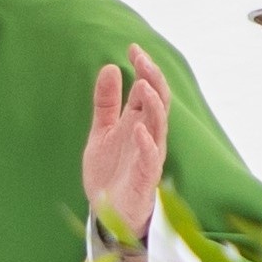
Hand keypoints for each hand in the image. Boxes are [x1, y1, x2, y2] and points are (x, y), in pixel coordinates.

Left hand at [84, 44, 170, 242]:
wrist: (107, 214)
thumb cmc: (110, 172)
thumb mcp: (102, 131)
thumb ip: (106, 103)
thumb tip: (110, 67)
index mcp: (139, 123)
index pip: (148, 89)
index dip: (143, 68)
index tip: (133, 48)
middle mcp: (148, 136)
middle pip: (159, 102)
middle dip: (153, 79)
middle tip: (142, 59)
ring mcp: (149, 157)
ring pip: (159, 127)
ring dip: (154, 106)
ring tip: (145, 86)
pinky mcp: (145, 179)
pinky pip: (150, 159)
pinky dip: (146, 143)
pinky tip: (138, 128)